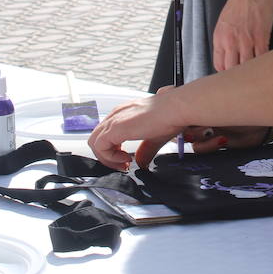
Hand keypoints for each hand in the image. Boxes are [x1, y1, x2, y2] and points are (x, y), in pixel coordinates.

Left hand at [87, 87, 271, 169]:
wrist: (178, 108)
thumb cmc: (172, 115)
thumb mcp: (155, 137)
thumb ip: (145, 150)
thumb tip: (141, 162)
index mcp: (125, 113)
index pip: (107, 133)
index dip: (113, 150)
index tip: (127, 160)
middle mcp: (117, 114)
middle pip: (97, 138)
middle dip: (108, 156)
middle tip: (124, 165)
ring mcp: (115, 120)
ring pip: (94, 142)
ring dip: (107, 158)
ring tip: (124, 164)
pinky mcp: (116, 128)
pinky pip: (99, 146)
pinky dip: (109, 157)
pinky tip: (126, 159)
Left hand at [213, 0, 272, 71]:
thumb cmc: (240, 0)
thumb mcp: (225, 21)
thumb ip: (226, 39)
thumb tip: (230, 54)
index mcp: (219, 38)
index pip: (219, 65)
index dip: (227, 73)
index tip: (233, 75)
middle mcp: (230, 41)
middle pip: (232, 70)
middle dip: (239, 76)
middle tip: (246, 77)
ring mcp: (246, 41)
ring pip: (248, 67)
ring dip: (253, 71)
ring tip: (257, 73)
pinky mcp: (261, 37)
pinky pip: (262, 58)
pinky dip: (265, 62)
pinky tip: (266, 63)